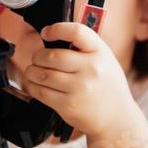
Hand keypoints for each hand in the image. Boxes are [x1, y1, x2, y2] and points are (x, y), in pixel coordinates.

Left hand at [23, 22, 141, 139]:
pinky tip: (36, 84)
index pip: (76, 32)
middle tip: (38, 59)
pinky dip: (33, 86)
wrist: (116, 118)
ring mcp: (80, 88)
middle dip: (38, 56)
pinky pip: (41, 92)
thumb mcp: (105, 60)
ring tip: (34, 71)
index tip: (46, 33)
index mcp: (101, 52)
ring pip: (42, 74)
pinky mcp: (68, 105)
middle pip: (52, 55)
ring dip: (32, 71)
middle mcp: (91, 69)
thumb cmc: (106, 86)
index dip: (56, 29)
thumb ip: (84, 48)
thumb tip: (53, 38)